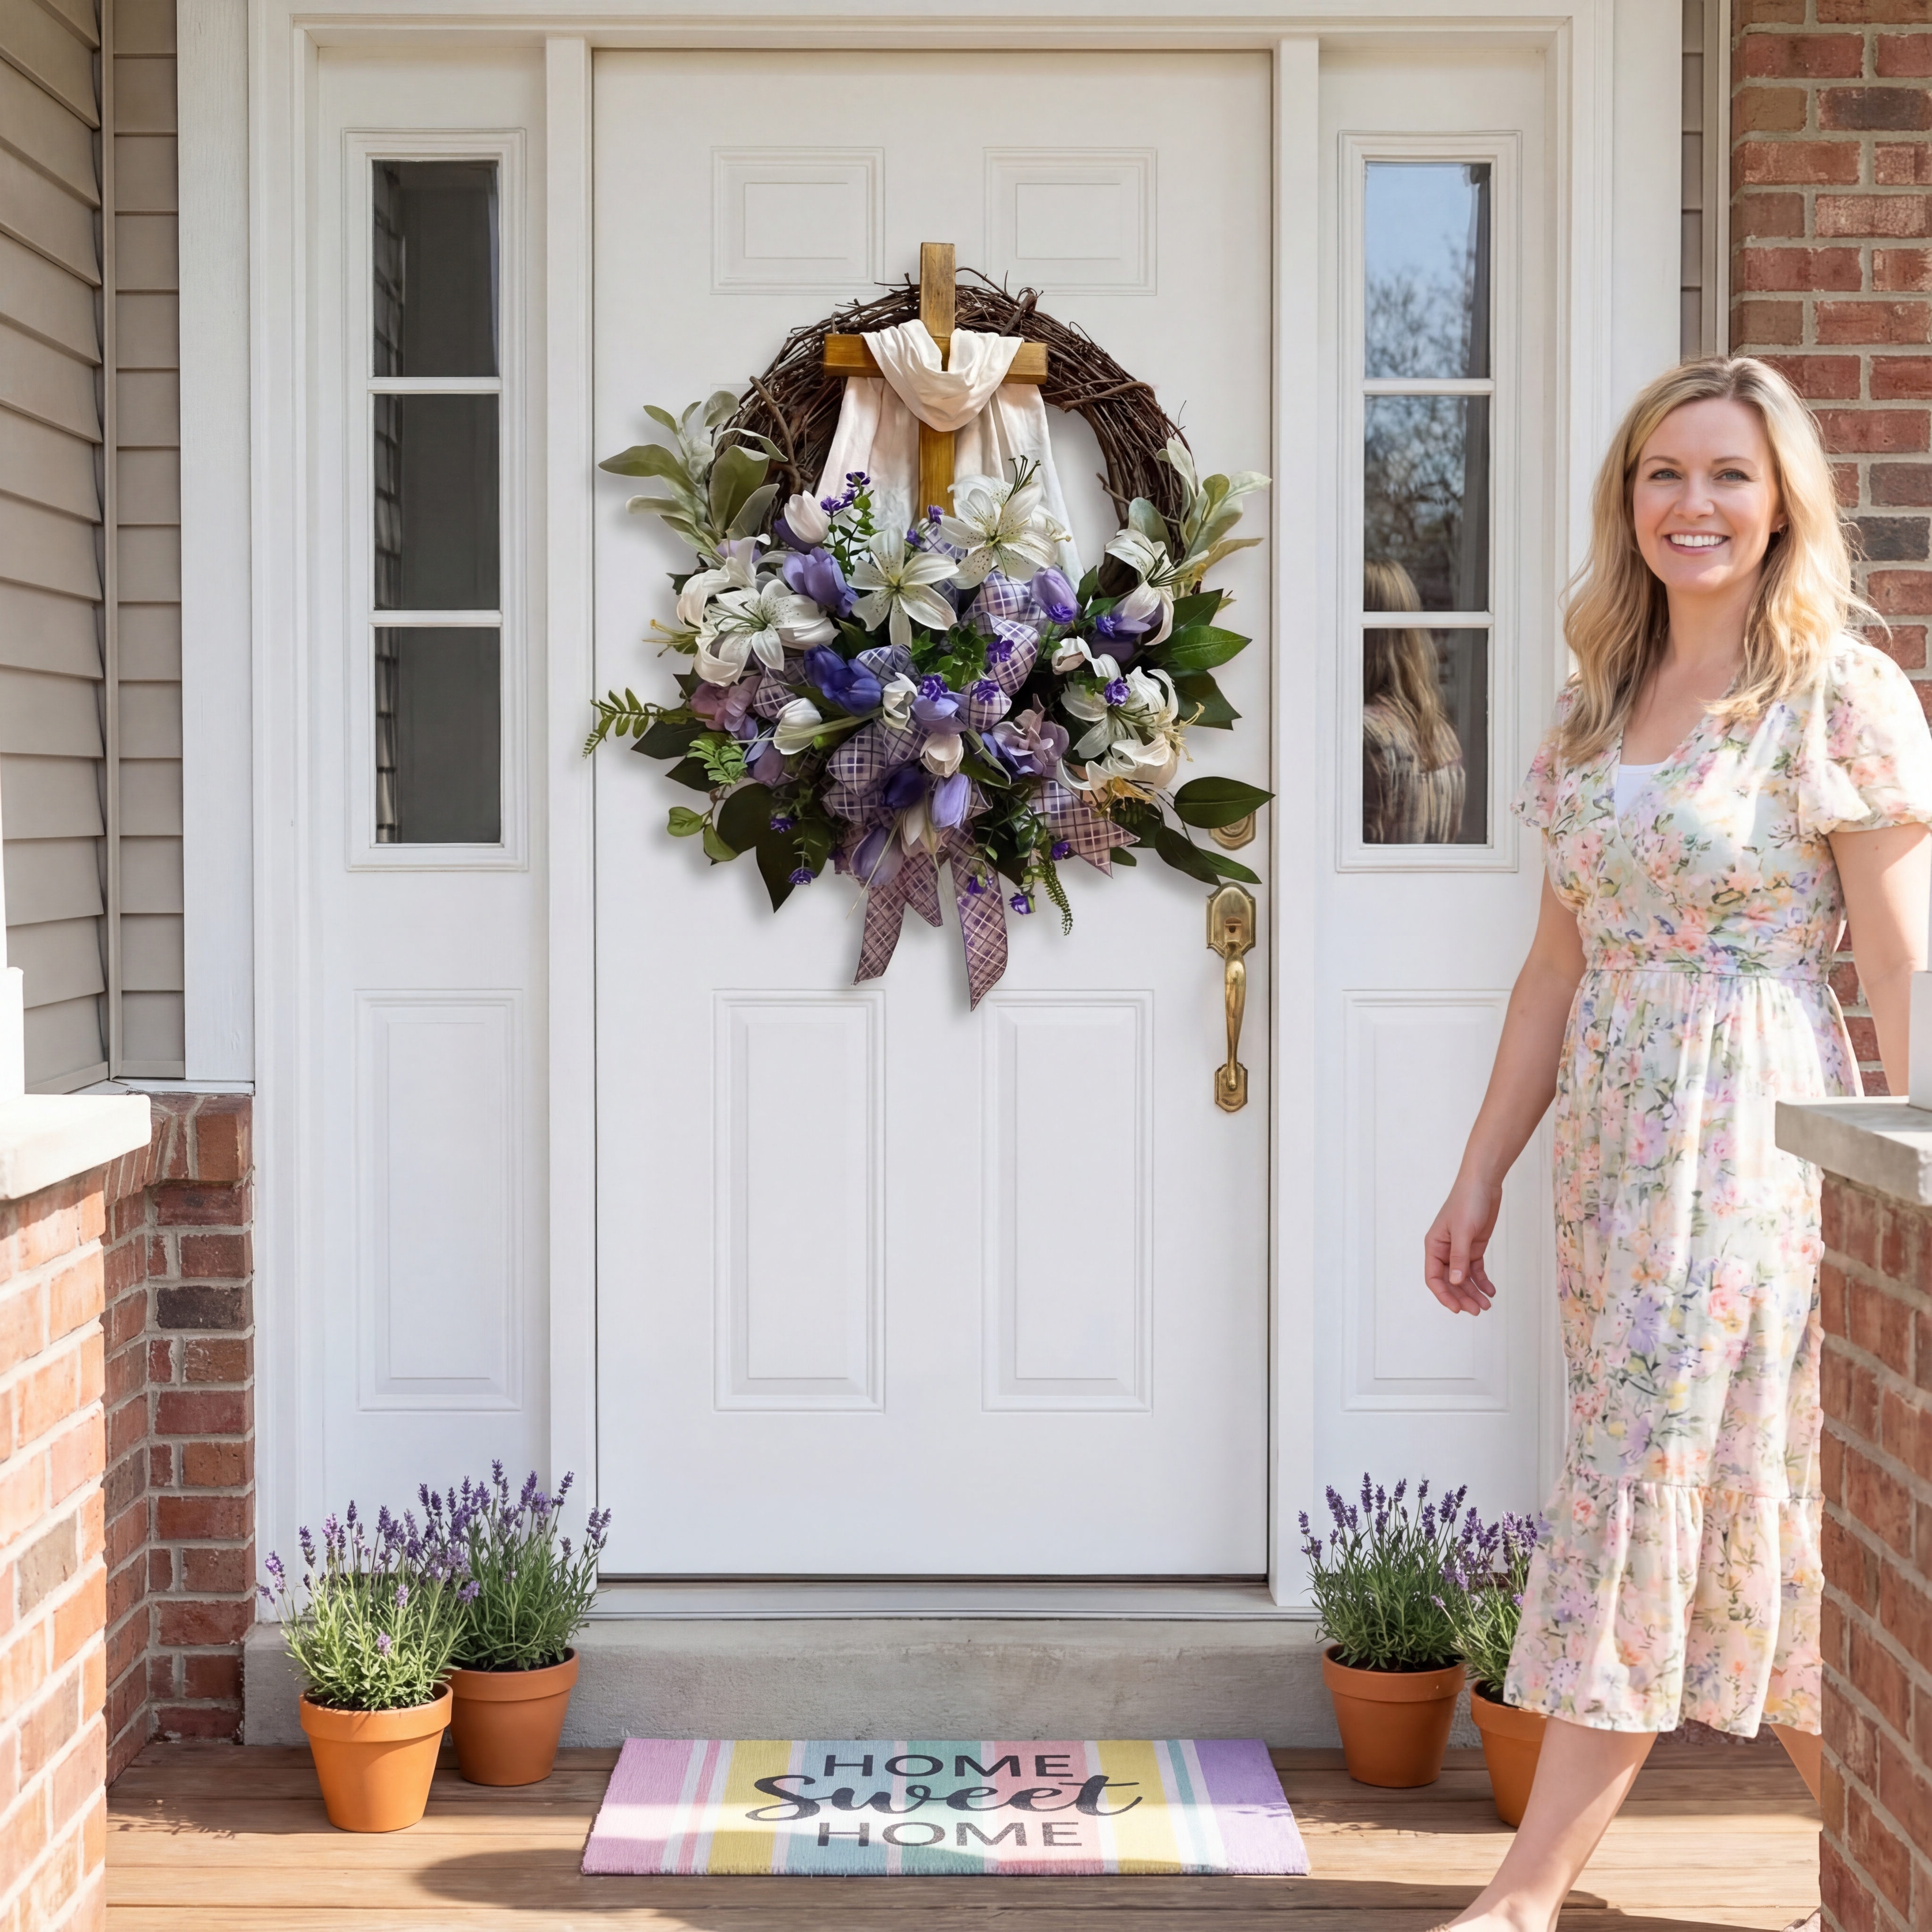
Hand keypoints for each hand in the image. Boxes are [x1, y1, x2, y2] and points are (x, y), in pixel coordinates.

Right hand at [1425, 1172, 1502, 1314]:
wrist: (1483, 1183)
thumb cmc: (1467, 1202)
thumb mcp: (1463, 1231)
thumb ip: (1459, 1258)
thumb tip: (1455, 1283)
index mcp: (1434, 1246)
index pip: (1434, 1277)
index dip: (1444, 1295)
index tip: (1457, 1309)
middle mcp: (1444, 1250)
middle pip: (1450, 1281)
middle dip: (1462, 1297)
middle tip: (1478, 1310)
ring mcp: (1460, 1250)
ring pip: (1464, 1278)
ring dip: (1474, 1292)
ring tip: (1487, 1305)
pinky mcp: (1474, 1247)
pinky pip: (1475, 1270)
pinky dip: (1482, 1281)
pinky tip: (1491, 1290)